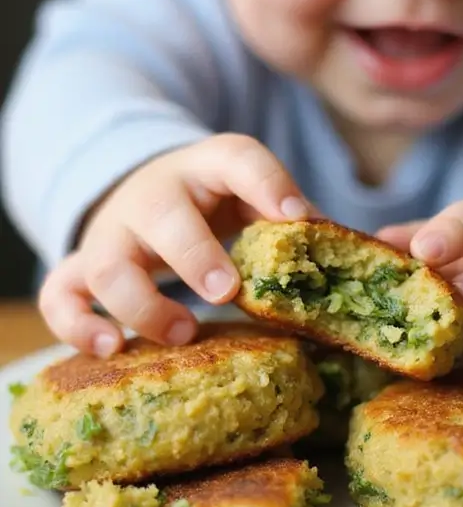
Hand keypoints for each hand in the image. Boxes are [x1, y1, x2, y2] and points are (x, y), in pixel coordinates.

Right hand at [39, 134, 315, 355]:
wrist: (147, 191)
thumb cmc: (217, 205)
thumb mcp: (254, 196)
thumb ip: (298, 220)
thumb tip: (360, 250)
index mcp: (209, 169)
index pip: (237, 158)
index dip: (266, 183)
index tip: (296, 215)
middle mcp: (155, 196)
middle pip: (164, 215)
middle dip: (195, 255)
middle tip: (228, 292)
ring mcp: (113, 232)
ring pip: (107, 264)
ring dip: (143, 305)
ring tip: (185, 332)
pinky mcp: (83, 267)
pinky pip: (59, 295)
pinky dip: (78, 325)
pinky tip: (113, 348)